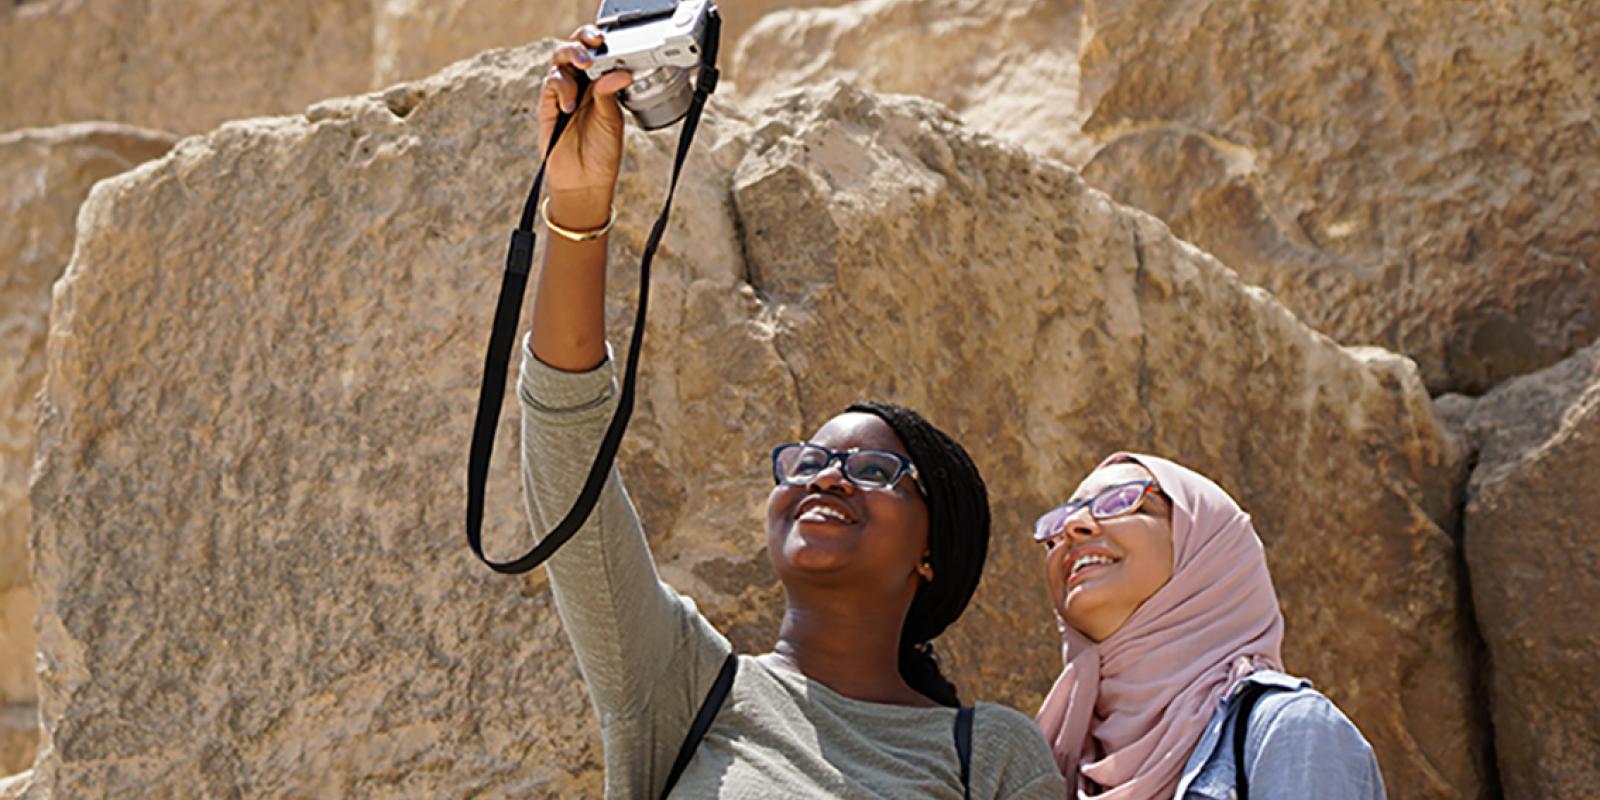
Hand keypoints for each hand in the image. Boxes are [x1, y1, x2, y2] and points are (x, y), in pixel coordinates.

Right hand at [539, 25, 634, 228]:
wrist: (584, 181)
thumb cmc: (601, 153)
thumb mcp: (611, 120)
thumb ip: (609, 93)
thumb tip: (620, 71)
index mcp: (599, 84)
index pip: (596, 54)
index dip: (598, 42)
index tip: (605, 38)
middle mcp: (580, 85)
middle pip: (573, 50)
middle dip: (581, 41)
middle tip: (593, 43)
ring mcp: (562, 94)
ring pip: (559, 61)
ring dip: (571, 57)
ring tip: (584, 66)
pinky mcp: (548, 106)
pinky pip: (550, 84)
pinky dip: (562, 87)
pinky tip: (570, 104)